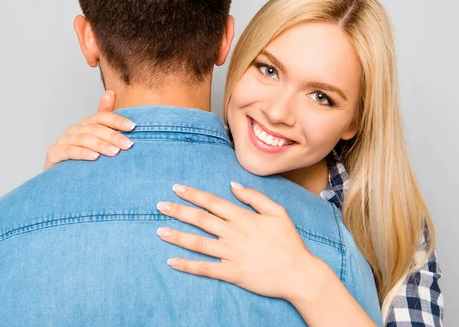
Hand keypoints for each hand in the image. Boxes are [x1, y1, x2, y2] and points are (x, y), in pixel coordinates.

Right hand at [43, 91, 135, 170]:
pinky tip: (95, 157)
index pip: (102, 116)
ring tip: (115, 152)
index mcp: (86, 124)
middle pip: (95, 128)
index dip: (117, 120)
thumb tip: (110, 93)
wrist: (65, 178)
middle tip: (128, 144)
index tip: (132, 126)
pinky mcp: (54, 153)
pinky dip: (83, 153)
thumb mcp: (99, 139)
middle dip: (113, 136)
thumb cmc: (86, 156)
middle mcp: (74, 129)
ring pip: (83, 139)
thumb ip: (106, 119)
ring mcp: (63, 141)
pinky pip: (69, 151)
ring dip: (101, 145)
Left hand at [156, 182, 322, 301]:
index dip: (193, 194)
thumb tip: (233, 186)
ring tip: (160, 231)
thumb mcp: (278, 212)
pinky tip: (172, 261)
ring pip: (198, 243)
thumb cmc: (289, 242)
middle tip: (160, 206)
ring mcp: (231, 254)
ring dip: (178, 236)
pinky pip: (205, 268)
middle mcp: (234, 233)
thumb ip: (255, 197)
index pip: (212, 202)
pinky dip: (188, 265)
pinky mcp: (232, 272)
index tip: (177, 188)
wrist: (298, 273)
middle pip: (200, 219)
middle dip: (178, 211)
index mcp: (243, 217)